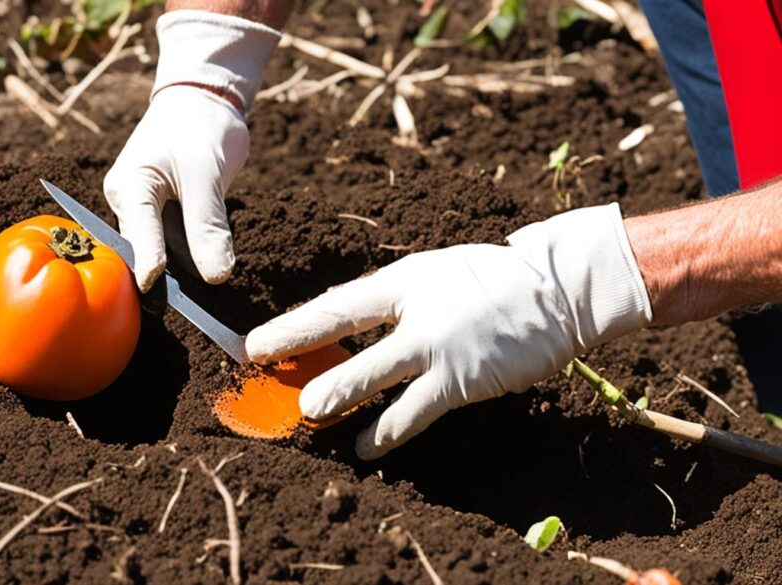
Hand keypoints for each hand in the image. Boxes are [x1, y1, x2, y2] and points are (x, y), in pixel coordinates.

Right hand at [103, 85, 247, 290]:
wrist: (203, 100)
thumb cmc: (199, 126)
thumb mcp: (207, 173)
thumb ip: (208, 225)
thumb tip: (217, 276)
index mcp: (129, 186)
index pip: (138, 233)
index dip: (148, 264)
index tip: (158, 296)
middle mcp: (129, 202)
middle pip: (147, 250)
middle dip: (170, 280)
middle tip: (194, 315)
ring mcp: (145, 211)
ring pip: (165, 252)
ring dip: (186, 273)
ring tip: (208, 308)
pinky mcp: (164, 215)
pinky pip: (177, 244)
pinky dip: (195, 257)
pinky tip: (212, 273)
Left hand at [245, 204, 651, 458]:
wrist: (559, 289)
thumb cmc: (493, 282)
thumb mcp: (435, 276)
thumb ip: (394, 304)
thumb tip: (345, 331)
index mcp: (404, 279)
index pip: (337, 305)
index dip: (293, 327)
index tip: (254, 344)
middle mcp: (413, 309)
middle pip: (343, 336)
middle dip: (300, 356)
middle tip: (260, 374)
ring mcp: (436, 346)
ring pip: (373, 377)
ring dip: (337, 398)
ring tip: (308, 413)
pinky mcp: (459, 381)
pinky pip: (412, 413)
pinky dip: (385, 431)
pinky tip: (365, 446)